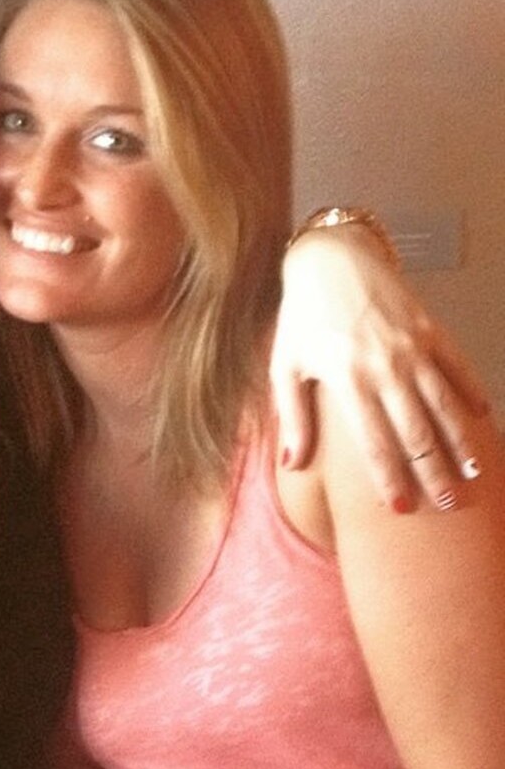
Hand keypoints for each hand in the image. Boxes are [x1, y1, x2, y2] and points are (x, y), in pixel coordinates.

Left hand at [271, 225, 488, 511]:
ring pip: (443, 404)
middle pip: (415, 431)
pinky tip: (484, 418)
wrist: (330, 260)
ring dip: (461, 441)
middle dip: (434, 472)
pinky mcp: (430, 329)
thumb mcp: (285, 367)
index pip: (372, 442)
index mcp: (346, 380)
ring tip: (475, 473)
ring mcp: (410, 348)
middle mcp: (383, 367)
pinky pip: (457, 366)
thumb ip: (293, 418)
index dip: (388, 478)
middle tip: (449, 504)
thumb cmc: (302, 318)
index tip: (400, 508)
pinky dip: (472, 392)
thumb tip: (292, 466)